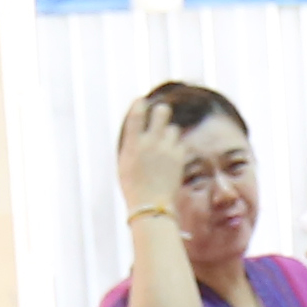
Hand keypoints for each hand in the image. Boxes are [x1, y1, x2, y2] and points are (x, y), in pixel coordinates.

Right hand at [113, 111, 194, 225]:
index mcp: (132, 145)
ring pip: (173, 128)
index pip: (136, 116)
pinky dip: (177, 149)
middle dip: (162, 112)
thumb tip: (140, 131)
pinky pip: (181, 144)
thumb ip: (132, 145)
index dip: (139, 105)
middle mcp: (150, 143)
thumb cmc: (133, 187)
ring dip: (169, 134)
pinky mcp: (180, 158)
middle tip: (160, 115)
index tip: (141, 100)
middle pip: (162, 112)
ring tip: (164, 148)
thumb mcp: (125, 164)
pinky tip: (171, 160)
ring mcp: (167, 149)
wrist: (151, 206)